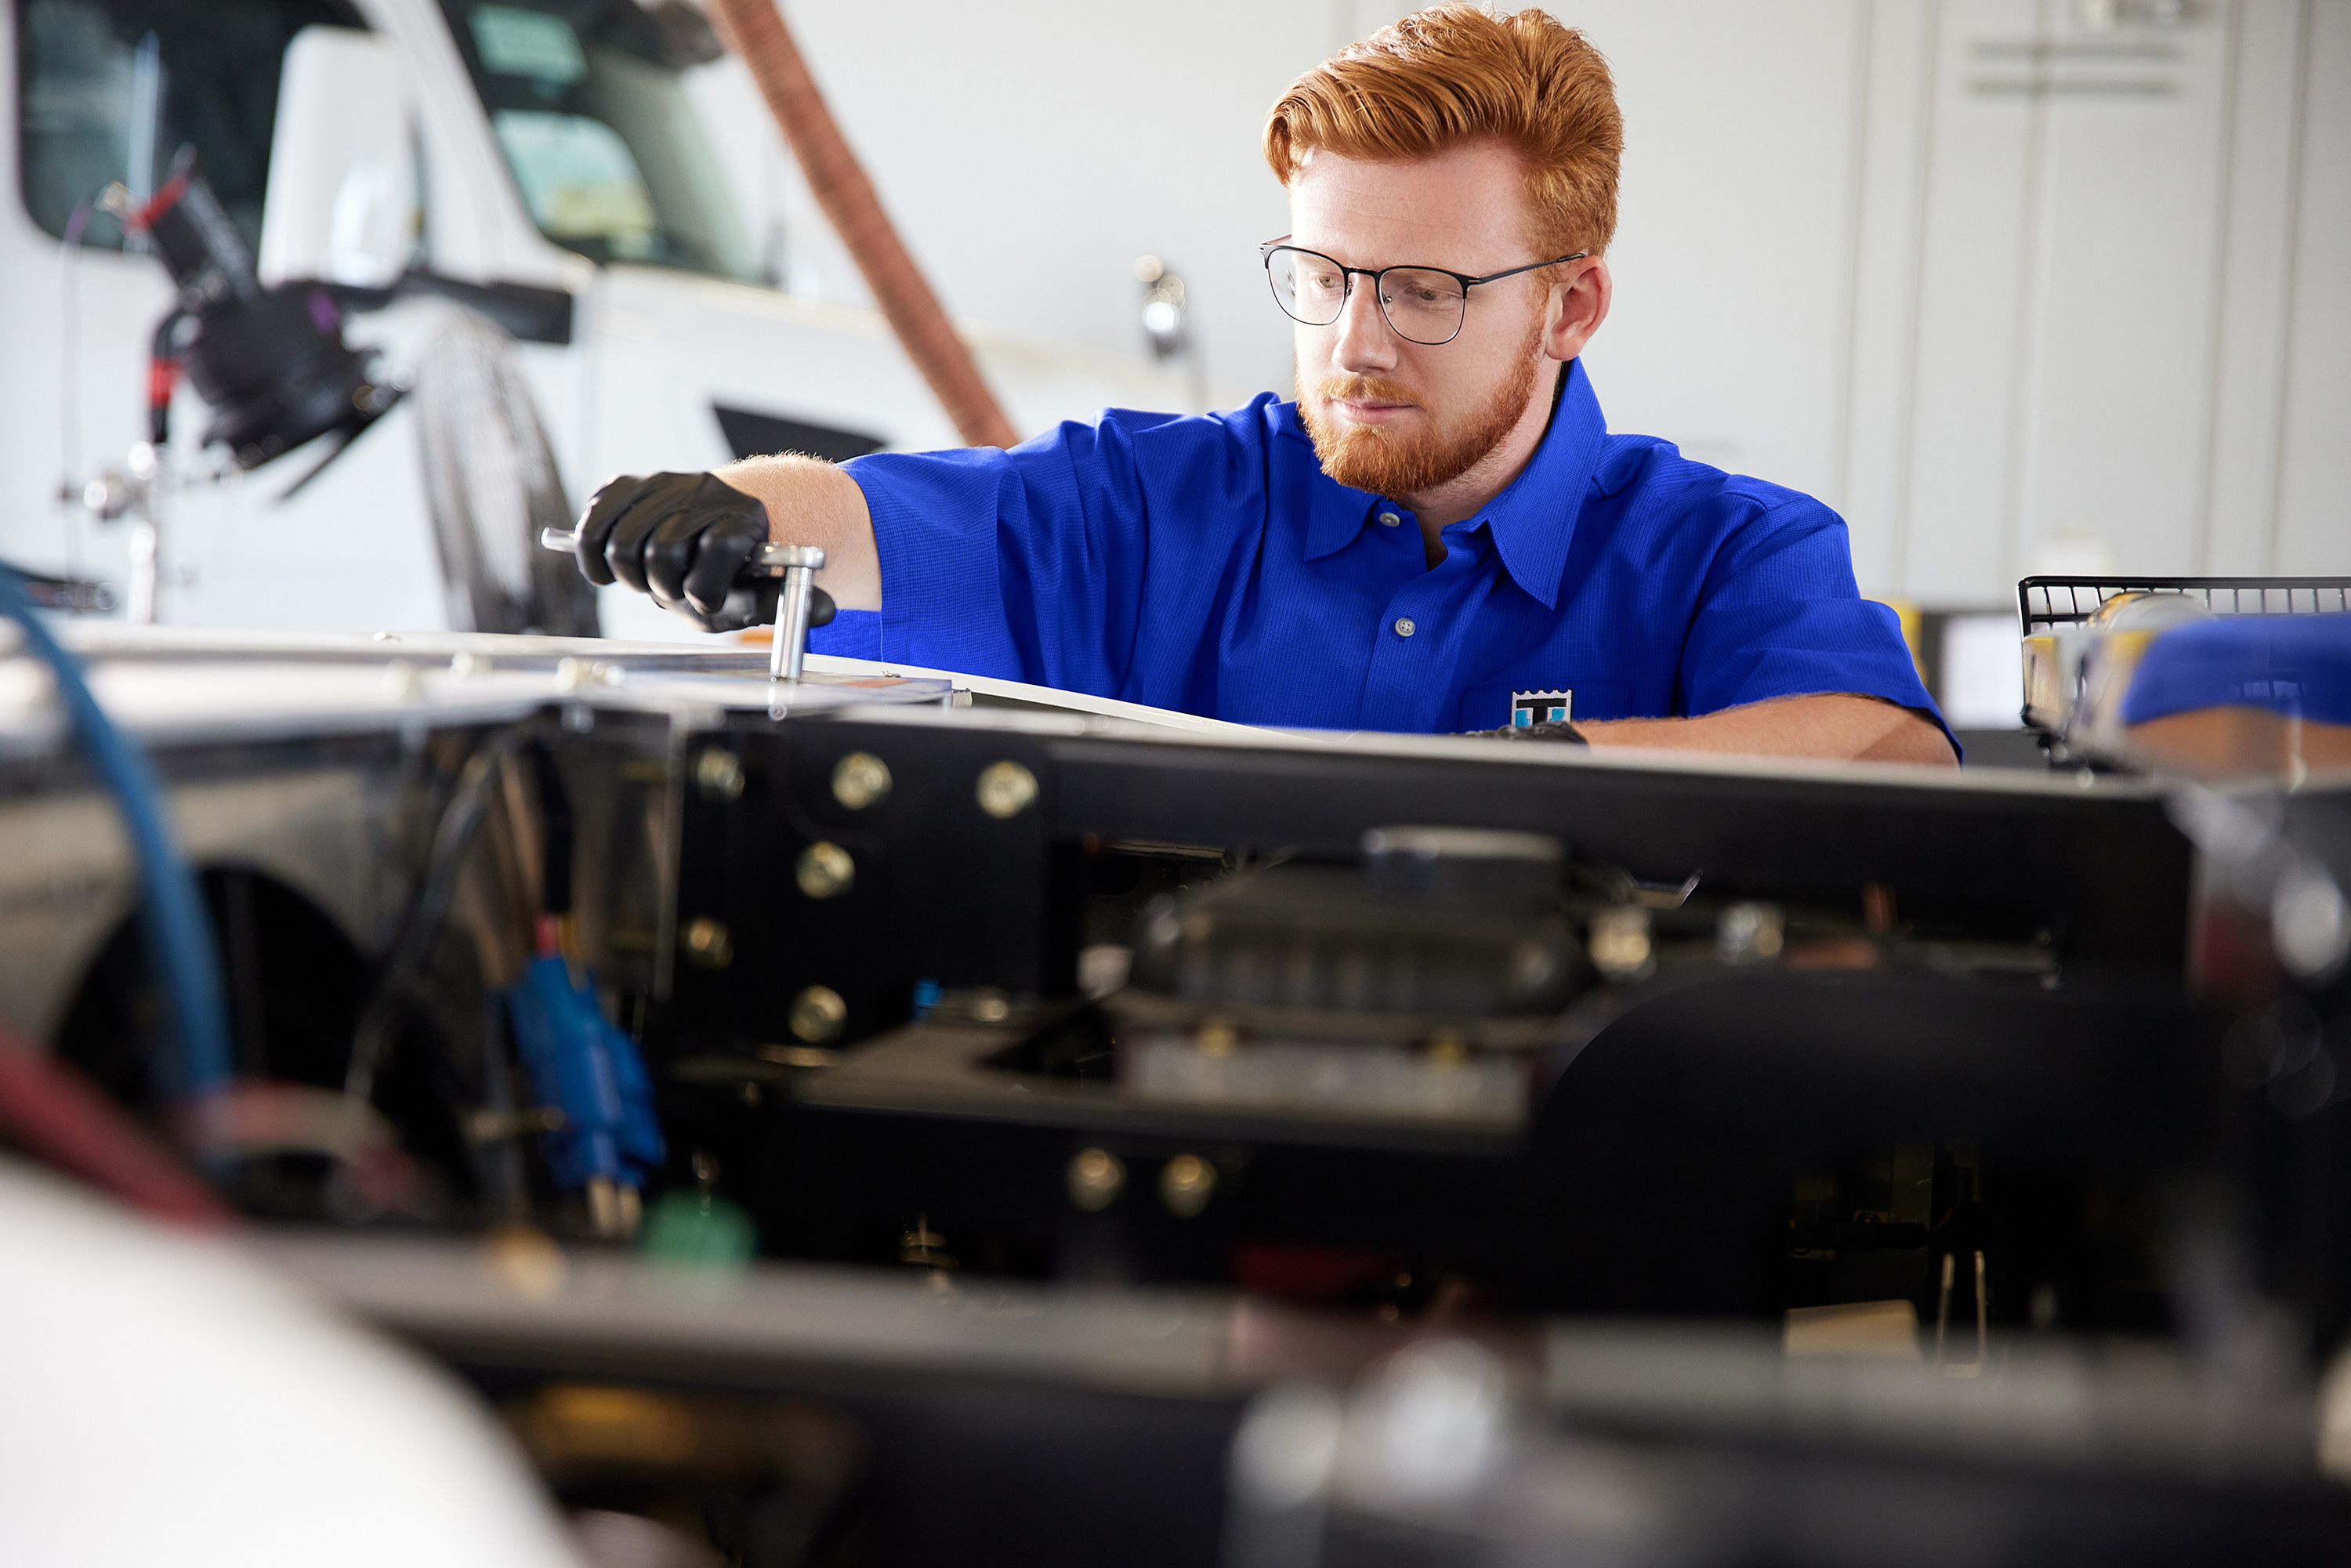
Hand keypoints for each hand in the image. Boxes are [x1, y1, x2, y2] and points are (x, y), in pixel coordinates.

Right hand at [574, 472, 777, 631]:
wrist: (710, 536)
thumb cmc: (730, 576)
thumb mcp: (758, 596)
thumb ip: (783, 606)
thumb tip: (826, 611)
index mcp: (744, 517)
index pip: (719, 549)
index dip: (707, 588)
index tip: (708, 597)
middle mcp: (706, 490)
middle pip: (663, 552)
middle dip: (664, 586)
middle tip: (673, 590)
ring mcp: (663, 483)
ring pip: (624, 543)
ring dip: (630, 576)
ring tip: (648, 579)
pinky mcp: (627, 485)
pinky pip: (594, 524)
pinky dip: (595, 556)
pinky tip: (609, 571)